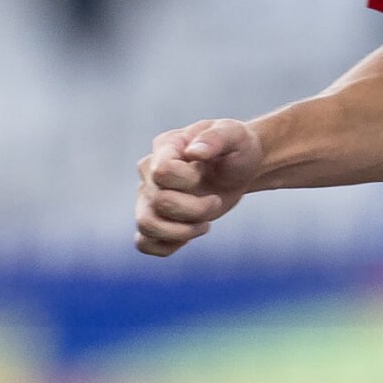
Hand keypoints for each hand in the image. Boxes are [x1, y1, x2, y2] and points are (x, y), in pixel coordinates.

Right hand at [135, 119, 265, 255]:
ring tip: (203, 225)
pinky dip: (166, 246)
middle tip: (216, 201)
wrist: (239, 168)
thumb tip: (194, 152)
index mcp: (165, 147)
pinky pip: (144, 243)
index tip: (205, 174)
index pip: (162, 172)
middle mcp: (149, 172)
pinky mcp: (154, 219)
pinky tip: (188, 236)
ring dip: (180, 232)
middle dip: (196, 209)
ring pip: (146, 226)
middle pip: (159, 202)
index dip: (188, 181)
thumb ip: (215, 138)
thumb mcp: (235, 135)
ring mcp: (148, 197)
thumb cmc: (236, 148)